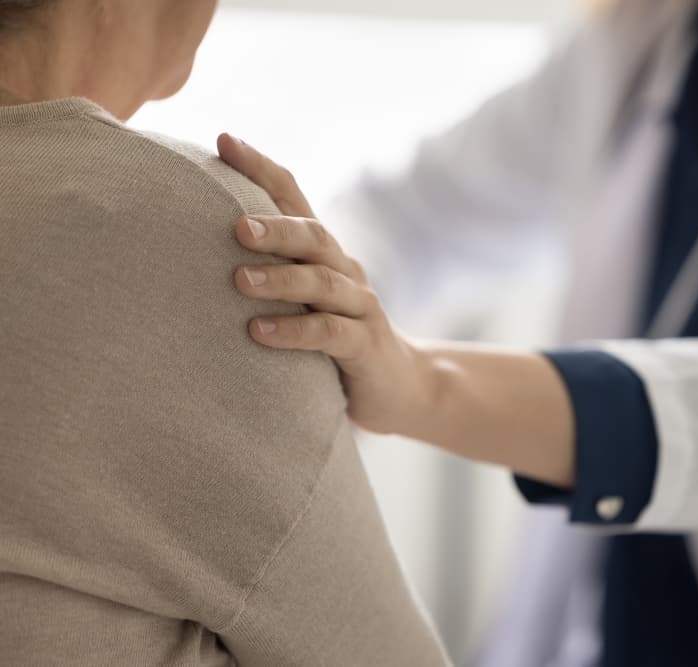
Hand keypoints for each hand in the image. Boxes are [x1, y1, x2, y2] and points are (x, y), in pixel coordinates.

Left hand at [219, 133, 432, 432]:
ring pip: (321, 282)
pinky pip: (330, 333)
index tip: (224, 140)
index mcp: (323, 252)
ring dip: (281, 279)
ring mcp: (359, 306)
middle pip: (313, 237)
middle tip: (235, 225)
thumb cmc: (333, 337)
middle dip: (276, 227)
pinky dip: (295, 331)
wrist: (399, 384)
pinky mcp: (365, 345)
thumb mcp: (302, 298)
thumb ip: (266, 270)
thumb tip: (187, 246)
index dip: (262, 167)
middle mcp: (344, 270)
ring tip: (239, 279)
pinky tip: (259, 332)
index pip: (293, 197)